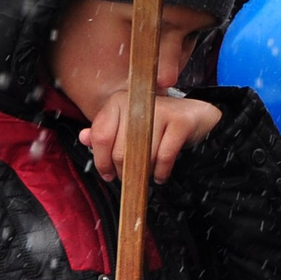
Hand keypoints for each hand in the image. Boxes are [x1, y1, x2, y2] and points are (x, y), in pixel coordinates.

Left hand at [83, 95, 222, 186]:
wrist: (197, 116)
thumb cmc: (156, 124)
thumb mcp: (127, 127)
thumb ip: (104, 133)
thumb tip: (83, 137)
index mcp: (119, 101)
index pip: (101, 136)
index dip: (101, 161)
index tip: (108, 174)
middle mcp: (138, 101)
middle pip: (120, 150)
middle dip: (124, 171)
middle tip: (130, 178)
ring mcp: (161, 109)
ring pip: (142, 155)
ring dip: (145, 172)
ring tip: (148, 174)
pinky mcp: (181, 121)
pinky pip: (164, 156)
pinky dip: (161, 172)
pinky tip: (160, 175)